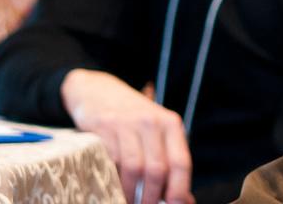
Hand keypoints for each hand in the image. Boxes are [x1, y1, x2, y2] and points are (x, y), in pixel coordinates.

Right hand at [62, 69, 195, 203]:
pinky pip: (111, 161)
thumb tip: (184, 200)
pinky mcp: (104, 126)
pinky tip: (114, 187)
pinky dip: (114, 180)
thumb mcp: (156, 133)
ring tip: (129, 203)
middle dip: (152, 197)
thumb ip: (170, 162)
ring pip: (134, 168)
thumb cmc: (132, 119)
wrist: (98, 90)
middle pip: (157, 169)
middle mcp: (152, 121)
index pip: (181, 162)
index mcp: (171, 124)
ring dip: (131, 193)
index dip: (179, 190)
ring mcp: (127, 123)